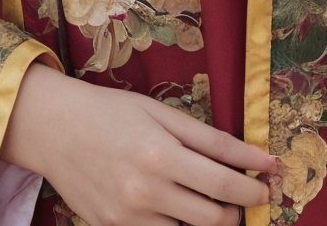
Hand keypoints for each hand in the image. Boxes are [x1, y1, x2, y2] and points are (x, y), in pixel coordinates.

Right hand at [5, 62, 277, 225]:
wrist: (55, 129)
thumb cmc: (111, 112)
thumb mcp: (160, 112)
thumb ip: (206, 137)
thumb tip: (252, 156)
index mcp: (160, 154)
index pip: (222, 182)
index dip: (253, 185)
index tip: (271, 180)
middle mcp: (145, 191)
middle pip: (212, 217)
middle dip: (238, 208)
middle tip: (247, 193)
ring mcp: (128, 217)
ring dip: (210, 220)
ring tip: (212, 200)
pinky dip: (177, 225)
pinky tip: (177, 206)